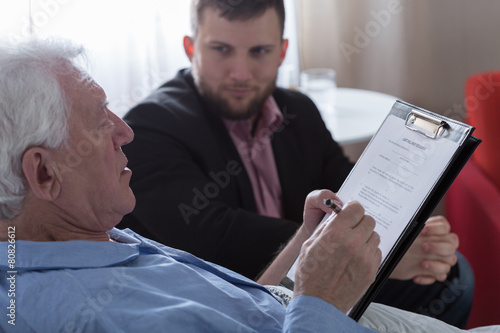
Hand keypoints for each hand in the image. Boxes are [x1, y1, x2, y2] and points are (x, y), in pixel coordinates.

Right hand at [293, 194, 381, 313]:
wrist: (317, 303)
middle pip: (369, 220)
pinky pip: (377, 252)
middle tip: (351, 229)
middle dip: (359, 222)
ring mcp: (364, 258)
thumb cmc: (309, 274)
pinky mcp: (371, 271)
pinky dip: (368, 252)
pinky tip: (357, 259)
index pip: (356, 208)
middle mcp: (353, 243)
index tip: (349, 213)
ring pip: (374, 236)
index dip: (352, 209)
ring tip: (353, 246)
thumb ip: (326, 228)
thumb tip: (337, 216)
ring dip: (365, 237)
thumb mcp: (309, 244)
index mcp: (335, 233)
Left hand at [390, 216, 458, 284]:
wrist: (395, 257)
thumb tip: (413, 225)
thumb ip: (413, 228)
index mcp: (438, 232)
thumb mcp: (406, 233)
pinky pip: (440, 277)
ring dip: (436, 265)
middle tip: (424, 247)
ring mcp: (443, 260)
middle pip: (452, 245)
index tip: (422, 230)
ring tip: (422, 264)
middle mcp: (444, 245)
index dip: (436, 229)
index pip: (445, 227)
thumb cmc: (403, 240)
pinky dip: (427, 278)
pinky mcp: (437, 273)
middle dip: (438, 247)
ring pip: (450, 263)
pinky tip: (415, 277)